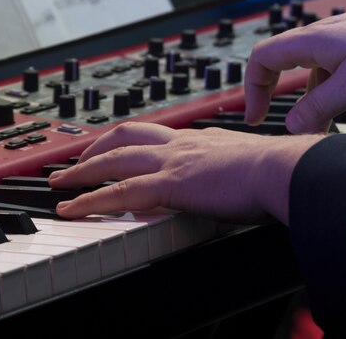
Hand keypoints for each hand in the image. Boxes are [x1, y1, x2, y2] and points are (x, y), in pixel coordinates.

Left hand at [48, 122, 323, 223]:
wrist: (284, 168)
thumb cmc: (280, 170)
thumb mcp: (254, 165)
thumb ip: (240, 170)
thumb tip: (244, 185)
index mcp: (205, 139)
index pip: (160, 136)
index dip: (135, 142)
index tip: (123, 150)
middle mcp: (185, 144)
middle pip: (128, 137)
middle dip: (98, 147)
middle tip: (78, 161)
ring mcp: (174, 161)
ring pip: (114, 161)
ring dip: (82, 172)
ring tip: (61, 183)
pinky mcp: (170, 183)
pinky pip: (119, 192)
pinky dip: (90, 200)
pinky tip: (72, 208)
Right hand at [245, 0, 345, 132]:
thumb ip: (319, 107)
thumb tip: (292, 127)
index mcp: (314, 40)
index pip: (263, 57)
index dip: (252, 88)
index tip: (256, 117)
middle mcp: (325, 34)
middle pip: (284, 61)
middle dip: (276, 93)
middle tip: (277, 122)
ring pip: (312, 68)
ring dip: (309, 96)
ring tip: (320, 126)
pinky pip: (334, 67)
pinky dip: (330, 88)